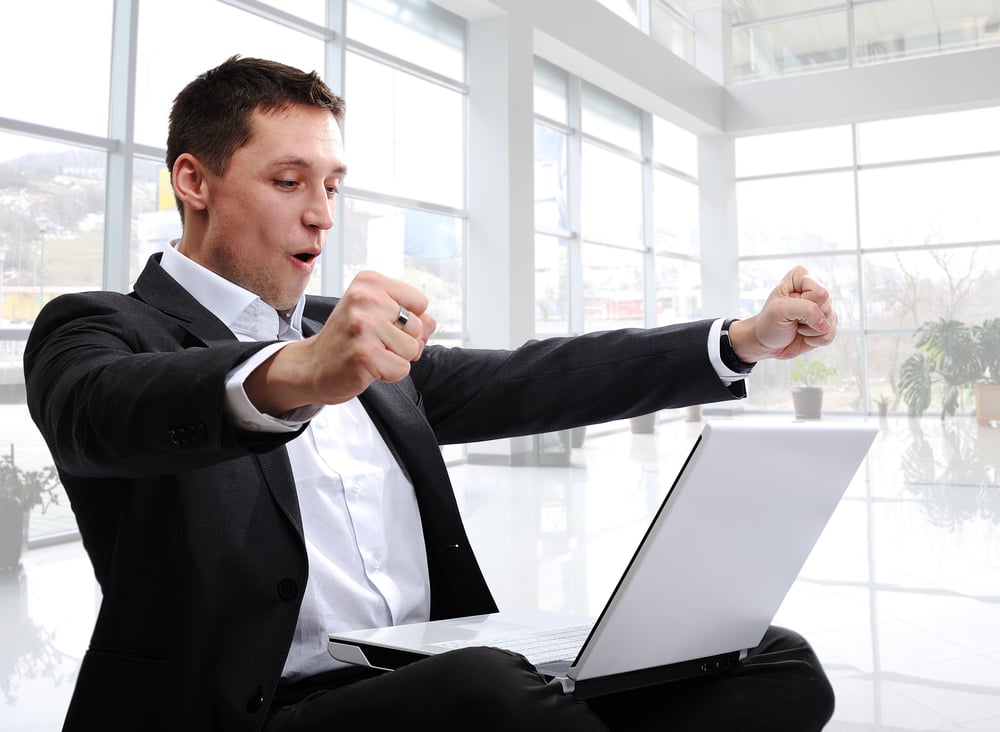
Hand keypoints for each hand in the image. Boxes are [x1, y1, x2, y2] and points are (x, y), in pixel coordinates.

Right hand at [245, 270, 435, 413]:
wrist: (312, 366)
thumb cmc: (350, 339)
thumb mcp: (378, 313)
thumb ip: (411, 314)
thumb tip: (430, 324)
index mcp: (369, 282)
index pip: (420, 302)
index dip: (408, 321)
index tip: (382, 326)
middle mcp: (365, 298)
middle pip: (419, 327)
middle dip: (403, 342)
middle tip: (373, 343)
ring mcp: (363, 325)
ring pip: (413, 349)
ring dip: (395, 359)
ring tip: (370, 354)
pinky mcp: (364, 354)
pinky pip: (402, 369)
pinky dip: (389, 374)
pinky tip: (367, 367)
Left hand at [728, 266, 836, 362]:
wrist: (765, 343)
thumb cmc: (769, 323)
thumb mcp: (780, 310)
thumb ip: (806, 309)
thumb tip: (826, 324)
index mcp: (802, 276)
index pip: (820, 293)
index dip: (804, 304)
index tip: (788, 306)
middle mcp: (815, 287)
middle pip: (826, 306)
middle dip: (807, 319)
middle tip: (791, 318)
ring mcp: (823, 306)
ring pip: (829, 322)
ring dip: (810, 330)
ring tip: (796, 326)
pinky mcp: (826, 323)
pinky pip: (830, 335)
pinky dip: (814, 340)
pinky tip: (803, 335)